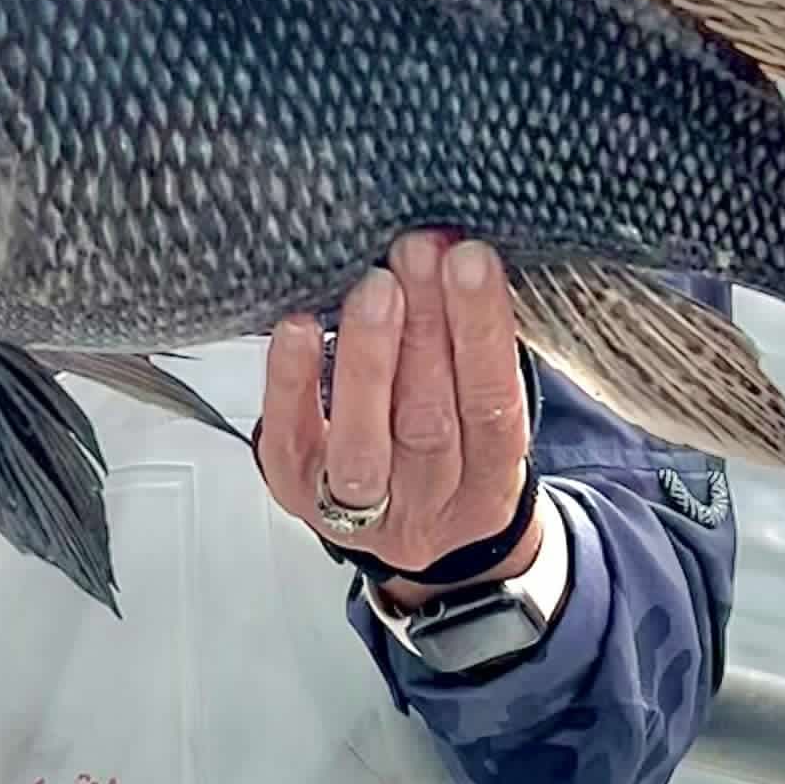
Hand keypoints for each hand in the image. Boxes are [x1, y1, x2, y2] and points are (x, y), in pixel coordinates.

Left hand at [256, 231, 540, 609]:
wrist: (413, 533)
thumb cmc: (449, 443)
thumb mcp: (479, 405)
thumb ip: (470, 345)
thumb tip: (456, 250)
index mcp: (490, 476)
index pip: (492, 404)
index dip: (482, 331)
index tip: (470, 259)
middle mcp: (429, 501)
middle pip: (429, 419)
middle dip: (425, 326)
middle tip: (417, 252)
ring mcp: (361, 510)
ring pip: (365, 443)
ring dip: (369, 356)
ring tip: (374, 286)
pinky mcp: (297, 495)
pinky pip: (292, 442)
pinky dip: (293, 383)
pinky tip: (298, 327)